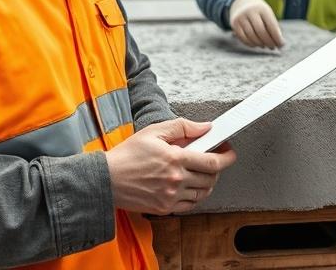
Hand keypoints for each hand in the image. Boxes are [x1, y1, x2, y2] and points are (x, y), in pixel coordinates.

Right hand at [105, 118, 236, 214]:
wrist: (106, 180)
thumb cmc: (127, 155)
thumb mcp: (154, 131)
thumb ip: (183, 127)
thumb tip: (205, 127)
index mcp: (175, 159)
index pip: (212, 162)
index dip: (227, 157)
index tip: (230, 152)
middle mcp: (176, 180)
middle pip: (211, 178)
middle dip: (218, 168)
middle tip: (214, 159)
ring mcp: (171, 197)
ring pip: (203, 193)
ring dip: (208, 183)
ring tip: (202, 172)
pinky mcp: (164, 208)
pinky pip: (190, 205)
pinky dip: (196, 196)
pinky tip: (190, 185)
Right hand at [229, 0, 283, 49]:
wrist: (241, 1)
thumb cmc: (259, 11)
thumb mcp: (267, 14)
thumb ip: (273, 27)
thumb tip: (280, 43)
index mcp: (262, 8)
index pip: (271, 26)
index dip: (277, 37)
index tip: (281, 45)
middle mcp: (251, 11)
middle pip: (261, 31)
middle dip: (268, 42)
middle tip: (273, 47)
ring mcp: (241, 17)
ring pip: (251, 36)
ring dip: (260, 44)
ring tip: (265, 46)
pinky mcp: (234, 23)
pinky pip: (243, 38)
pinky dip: (250, 43)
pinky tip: (256, 45)